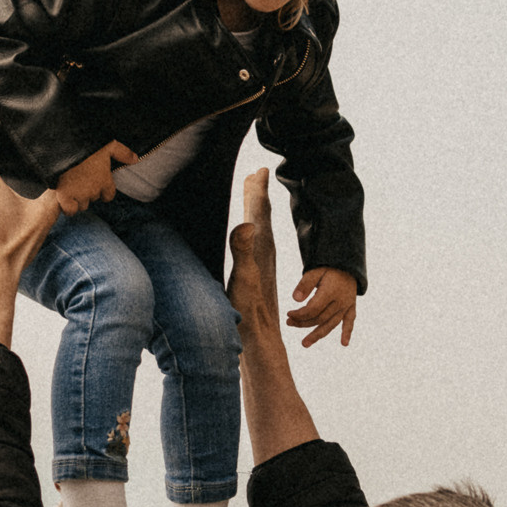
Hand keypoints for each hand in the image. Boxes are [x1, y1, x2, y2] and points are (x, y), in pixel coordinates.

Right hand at [56, 141, 136, 214]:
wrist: (64, 147)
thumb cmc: (86, 145)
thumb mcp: (107, 145)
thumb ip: (122, 152)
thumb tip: (135, 159)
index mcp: (105, 181)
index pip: (109, 196)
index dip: (102, 191)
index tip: (95, 183)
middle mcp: (94, 191)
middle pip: (93, 199)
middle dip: (87, 192)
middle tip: (79, 180)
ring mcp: (80, 195)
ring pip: (82, 205)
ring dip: (77, 199)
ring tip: (70, 185)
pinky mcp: (65, 197)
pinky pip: (70, 210)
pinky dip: (67, 206)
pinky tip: (63, 196)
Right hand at [228, 169, 280, 346]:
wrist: (259, 337)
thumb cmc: (249, 309)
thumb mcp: (243, 277)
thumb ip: (244, 249)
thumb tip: (248, 223)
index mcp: (260, 247)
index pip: (259, 212)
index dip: (257, 190)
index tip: (259, 169)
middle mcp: (263, 253)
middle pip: (261, 216)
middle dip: (258, 194)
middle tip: (257, 174)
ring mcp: (260, 264)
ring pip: (259, 229)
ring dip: (255, 211)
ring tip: (254, 197)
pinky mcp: (256, 274)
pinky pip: (254, 243)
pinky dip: (252, 232)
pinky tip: (251, 237)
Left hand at [288, 267, 356, 347]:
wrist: (346, 264)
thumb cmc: (327, 267)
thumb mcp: (314, 271)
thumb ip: (304, 284)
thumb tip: (295, 299)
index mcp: (331, 292)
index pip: (313, 309)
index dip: (299, 314)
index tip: (288, 314)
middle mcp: (340, 301)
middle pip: (320, 318)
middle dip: (303, 323)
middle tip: (289, 324)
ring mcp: (347, 305)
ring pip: (331, 324)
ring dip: (317, 334)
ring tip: (304, 344)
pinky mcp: (351, 307)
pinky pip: (350, 322)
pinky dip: (347, 332)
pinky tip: (344, 344)